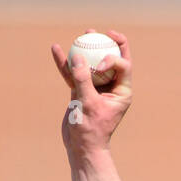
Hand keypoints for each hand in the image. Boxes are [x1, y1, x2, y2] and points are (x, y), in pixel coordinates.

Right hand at [50, 28, 133, 155]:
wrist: (81, 147)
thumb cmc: (90, 129)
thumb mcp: (87, 104)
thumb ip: (83, 80)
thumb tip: (78, 57)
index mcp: (122, 91)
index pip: (123, 66)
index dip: (114, 57)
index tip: (101, 62)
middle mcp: (112, 88)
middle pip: (111, 60)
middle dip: (106, 44)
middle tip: (98, 32)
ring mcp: (96, 89)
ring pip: (92, 64)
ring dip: (86, 49)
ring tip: (83, 34)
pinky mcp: (81, 92)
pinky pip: (74, 73)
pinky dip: (66, 63)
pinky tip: (56, 49)